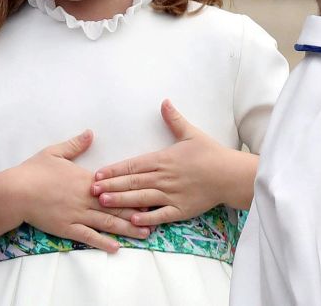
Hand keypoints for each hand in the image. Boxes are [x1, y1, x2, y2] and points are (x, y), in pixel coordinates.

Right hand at [9, 130, 150, 252]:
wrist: (15, 192)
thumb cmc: (34, 170)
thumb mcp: (55, 152)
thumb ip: (76, 144)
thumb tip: (90, 133)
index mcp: (86, 180)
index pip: (115, 186)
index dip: (133, 190)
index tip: (151, 191)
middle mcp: (86, 198)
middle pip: (116, 206)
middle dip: (138, 212)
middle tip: (158, 216)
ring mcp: (77, 215)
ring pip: (107, 223)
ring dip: (127, 229)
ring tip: (145, 233)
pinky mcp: (66, 228)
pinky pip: (88, 237)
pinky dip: (103, 242)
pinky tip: (116, 248)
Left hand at [91, 100, 255, 225]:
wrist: (229, 174)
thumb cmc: (210, 153)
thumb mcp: (191, 133)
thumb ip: (174, 119)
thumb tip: (164, 101)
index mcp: (164, 159)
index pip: (134, 165)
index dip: (114, 169)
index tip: (98, 173)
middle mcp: (164, 177)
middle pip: (133, 182)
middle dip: (111, 185)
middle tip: (91, 190)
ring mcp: (172, 195)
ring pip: (142, 198)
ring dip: (122, 200)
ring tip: (104, 202)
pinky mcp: (181, 209)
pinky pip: (161, 215)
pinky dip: (147, 218)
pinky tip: (133, 219)